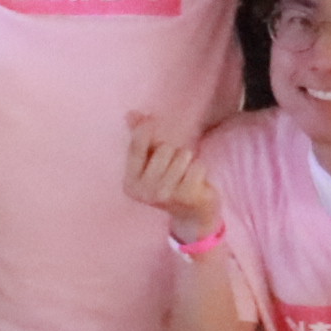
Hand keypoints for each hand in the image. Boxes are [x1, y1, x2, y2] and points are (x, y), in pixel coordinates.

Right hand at [120, 109, 224, 234]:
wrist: (192, 217)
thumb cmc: (169, 184)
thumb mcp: (151, 165)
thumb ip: (140, 140)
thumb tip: (132, 114)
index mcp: (131, 183)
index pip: (137, 144)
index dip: (146, 128)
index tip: (152, 120)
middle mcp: (145, 191)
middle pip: (164, 148)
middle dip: (173, 153)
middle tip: (174, 169)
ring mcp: (166, 195)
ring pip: (182, 154)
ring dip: (188, 161)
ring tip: (185, 175)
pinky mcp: (187, 195)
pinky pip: (197, 165)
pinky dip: (200, 169)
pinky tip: (196, 182)